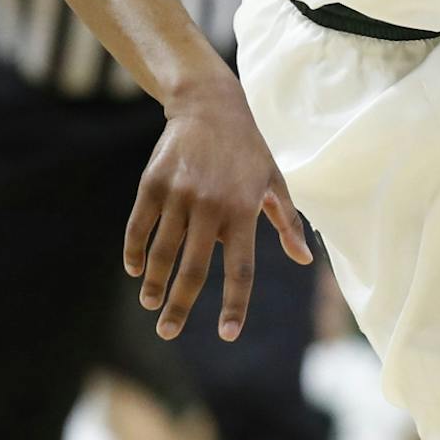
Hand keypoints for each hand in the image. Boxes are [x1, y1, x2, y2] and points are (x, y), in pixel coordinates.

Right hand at [124, 74, 310, 341]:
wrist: (209, 105)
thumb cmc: (248, 150)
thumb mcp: (274, 182)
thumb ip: (288, 223)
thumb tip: (304, 259)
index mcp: (243, 211)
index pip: (240, 269)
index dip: (234, 304)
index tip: (227, 334)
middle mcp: (210, 206)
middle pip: (193, 269)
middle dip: (179, 306)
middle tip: (168, 333)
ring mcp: (178, 195)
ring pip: (162, 252)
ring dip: (155, 284)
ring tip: (152, 304)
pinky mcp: (152, 184)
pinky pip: (139, 226)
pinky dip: (135, 252)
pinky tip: (135, 270)